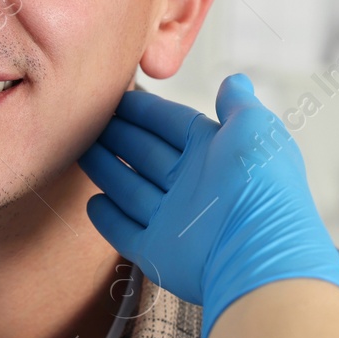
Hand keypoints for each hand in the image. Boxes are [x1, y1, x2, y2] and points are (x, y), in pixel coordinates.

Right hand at [78, 74, 338, 337]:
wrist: (258, 257)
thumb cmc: (261, 187)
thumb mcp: (254, 129)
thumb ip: (238, 104)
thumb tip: (234, 80)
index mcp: (216, 154)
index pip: (172, 124)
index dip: (145, 111)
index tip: (116, 96)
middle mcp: (194, 185)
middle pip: (146, 154)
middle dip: (118, 136)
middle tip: (86, 120)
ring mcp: (174, 220)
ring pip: (130, 188)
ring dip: (105, 169)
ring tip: (77, 149)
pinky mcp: (157, 253)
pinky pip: (125, 232)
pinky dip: (108, 219)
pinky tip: (91, 202)